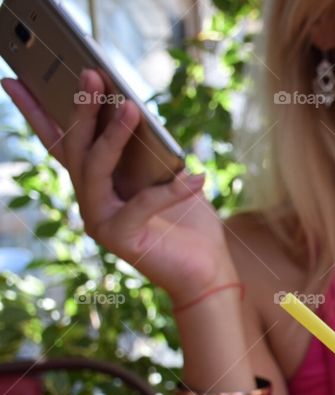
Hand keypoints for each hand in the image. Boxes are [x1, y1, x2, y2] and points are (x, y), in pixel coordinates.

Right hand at [1, 69, 234, 304]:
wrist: (206, 270)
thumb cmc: (189, 221)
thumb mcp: (169, 176)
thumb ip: (151, 149)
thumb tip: (139, 113)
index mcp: (98, 184)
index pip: (62, 143)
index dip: (36, 113)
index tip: (14, 80)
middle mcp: (91, 201)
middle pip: (77, 148)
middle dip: (82, 108)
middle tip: (91, 73)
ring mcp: (101, 220)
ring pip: (96, 168)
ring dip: (114, 135)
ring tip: (132, 106)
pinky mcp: (121, 237)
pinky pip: (144, 203)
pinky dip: (173, 189)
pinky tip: (197, 176)